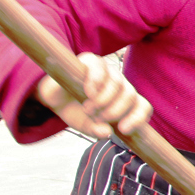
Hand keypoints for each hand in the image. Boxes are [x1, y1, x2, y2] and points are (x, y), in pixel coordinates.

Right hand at [34, 52, 150, 138]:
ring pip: (117, 83)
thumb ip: (96, 130)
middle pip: (130, 95)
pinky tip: (88, 92)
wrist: (52, 97)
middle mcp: (120, 84)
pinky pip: (100, 69)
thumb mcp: (85, 125)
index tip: (123, 130)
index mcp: (124, 100)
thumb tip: (106, 133)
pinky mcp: (92, 61)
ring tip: (88, 109)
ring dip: (103, 100)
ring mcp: (108, 71)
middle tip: (98, 118)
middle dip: (115, 111)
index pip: (142, 106)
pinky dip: (96, 82)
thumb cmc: (74, 109)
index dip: (138, 118)